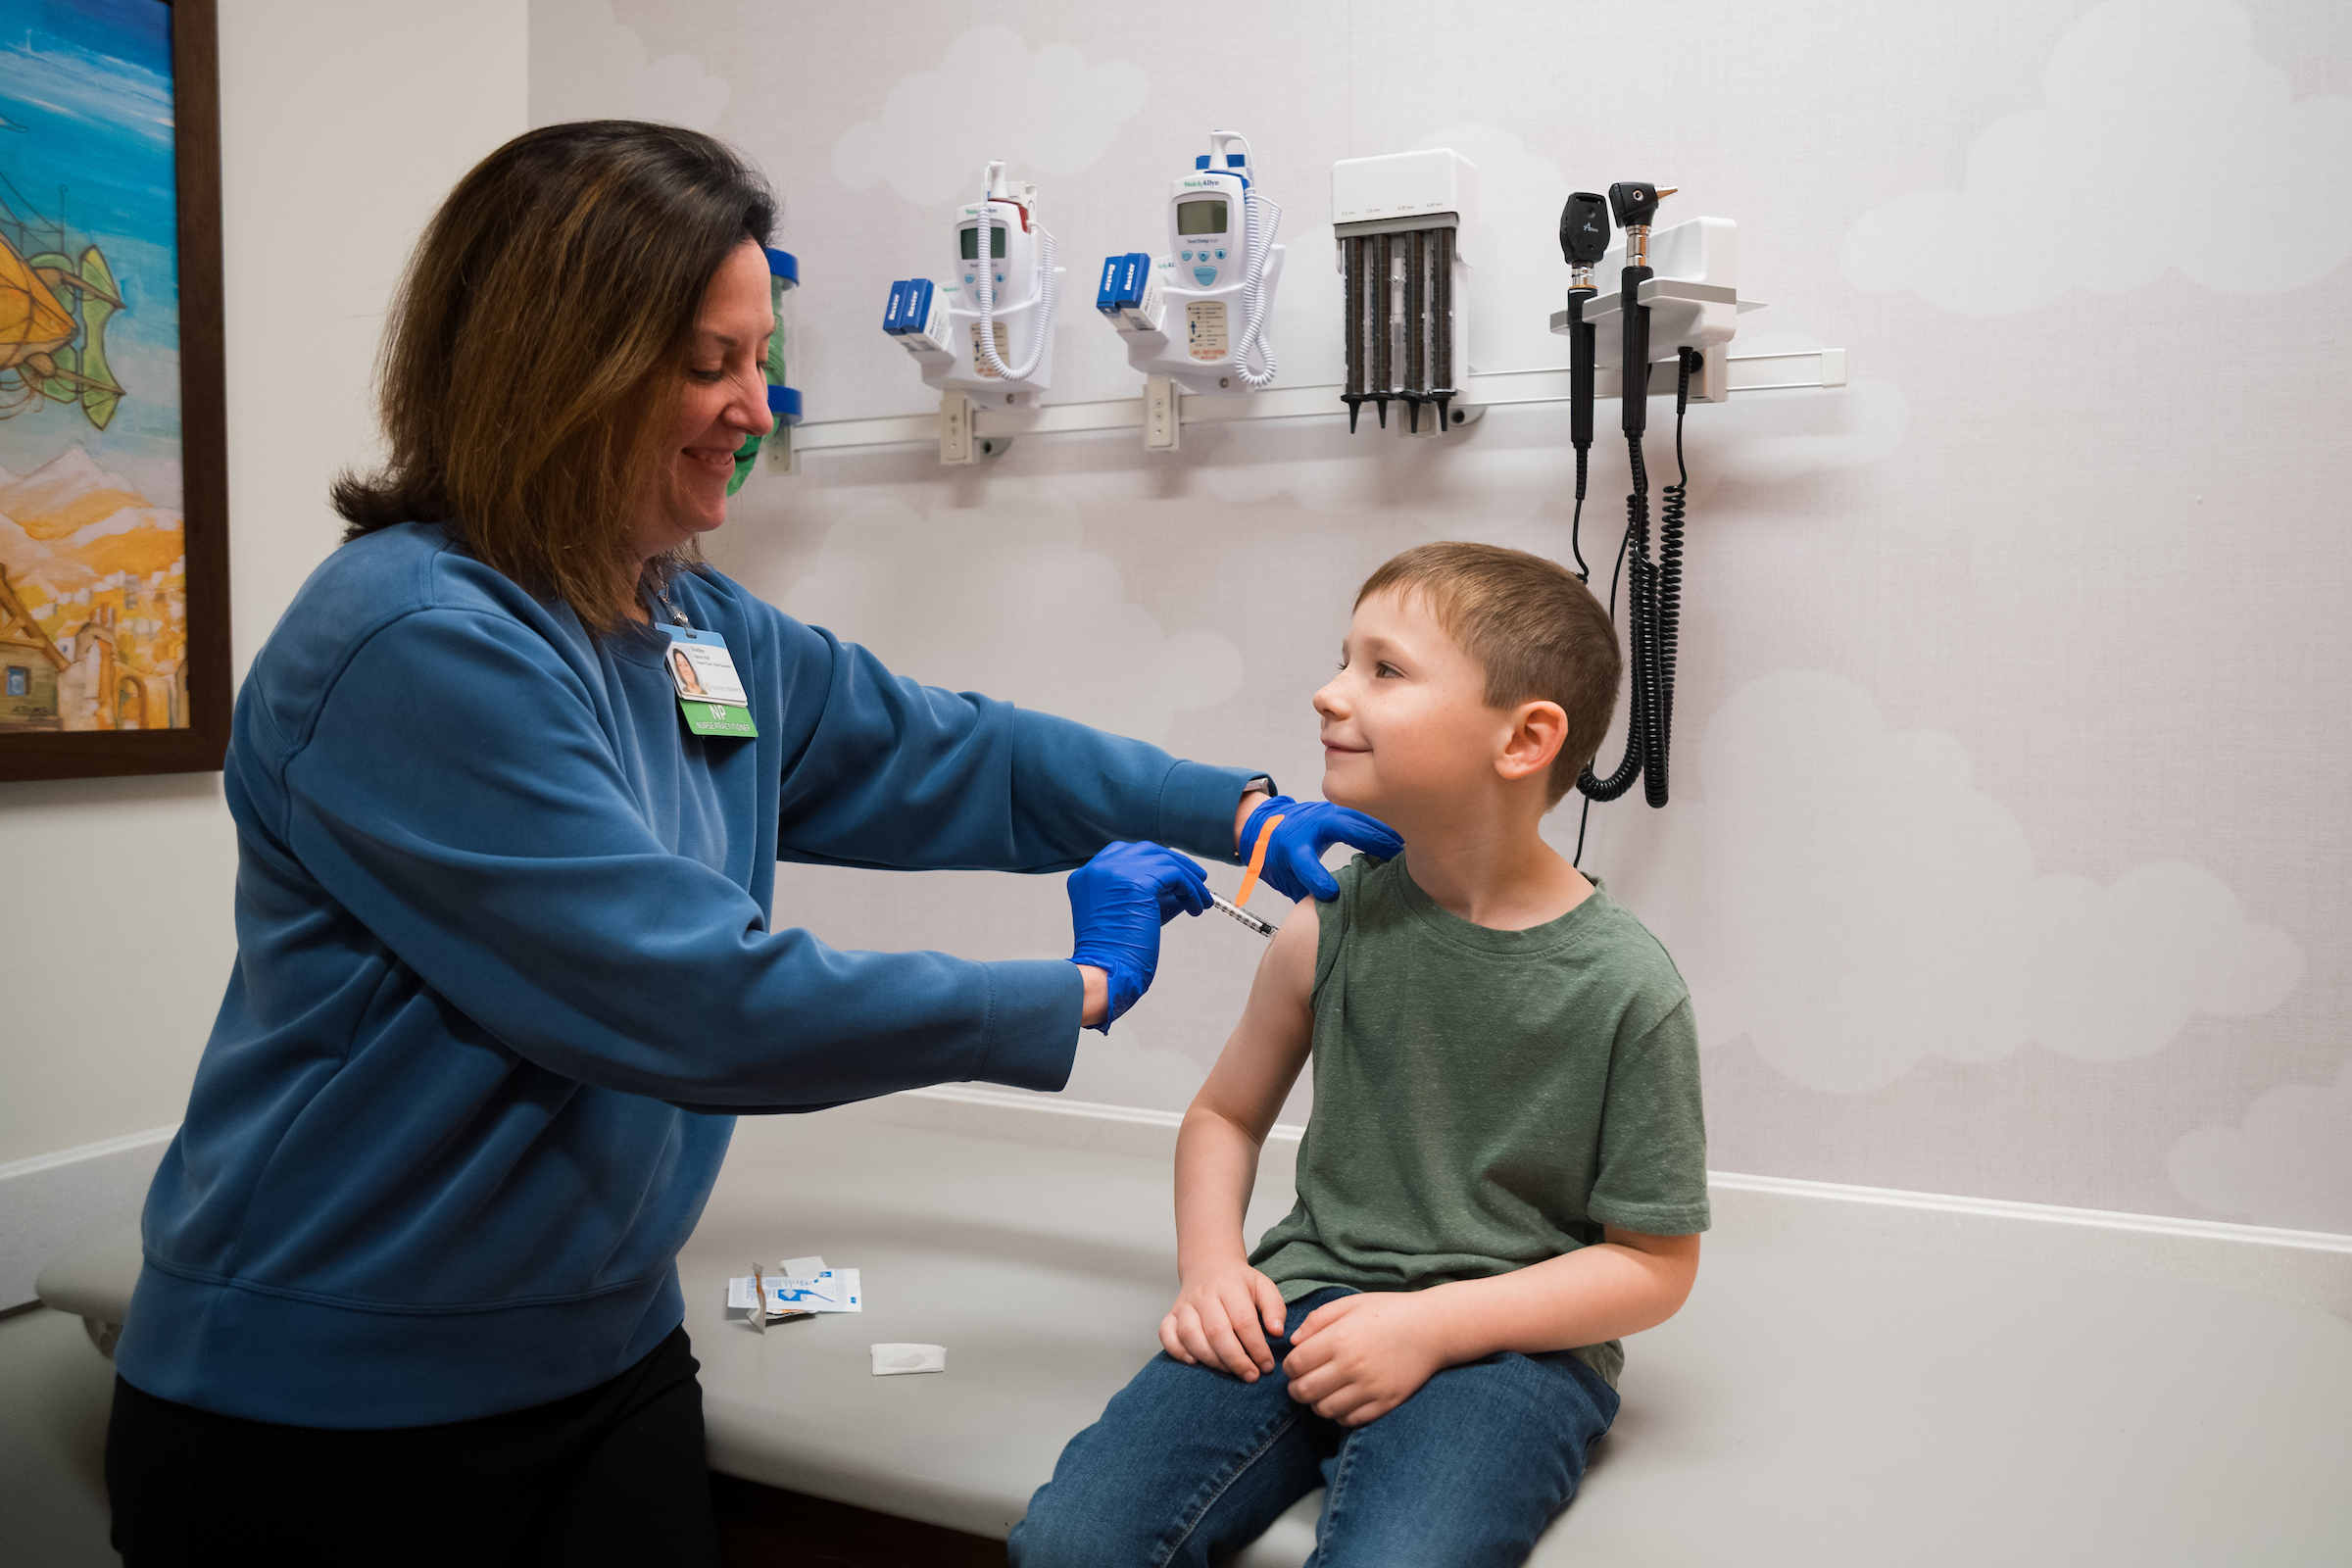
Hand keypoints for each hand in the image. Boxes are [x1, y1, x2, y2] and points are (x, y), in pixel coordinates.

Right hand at [1067, 841, 1209, 1032]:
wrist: (1104, 972)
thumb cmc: (1115, 954)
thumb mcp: (1127, 915)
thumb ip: (1148, 896)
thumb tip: (1183, 888)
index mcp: (1087, 876)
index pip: (1124, 853)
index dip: (1153, 862)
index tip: (1174, 874)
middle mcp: (1098, 868)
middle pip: (1145, 850)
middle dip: (1175, 863)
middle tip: (1197, 879)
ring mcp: (1115, 871)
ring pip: (1164, 860)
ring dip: (1189, 879)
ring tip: (1202, 899)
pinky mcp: (1137, 880)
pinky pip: (1175, 874)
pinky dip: (1191, 888)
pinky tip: (1196, 907)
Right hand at [1160, 1260, 1288, 1382]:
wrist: (1209, 1266)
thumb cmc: (1238, 1283)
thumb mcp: (1263, 1286)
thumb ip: (1275, 1307)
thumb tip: (1277, 1332)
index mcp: (1230, 1286)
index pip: (1244, 1321)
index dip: (1257, 1347)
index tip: (1267, 1365)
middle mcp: (1204, 1295)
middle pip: (1217, 1332)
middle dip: (1236, 1359)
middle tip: (1251, 1375)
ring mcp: (1184, 1305)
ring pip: (1190, 1335)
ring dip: (1211, 1359)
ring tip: (1229, 1371)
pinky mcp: (1171, 1314)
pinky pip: (1166, 1334)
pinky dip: (1177, 1351)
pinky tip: (1194, 1362)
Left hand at [1241, 797, 1403, 901]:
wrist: (1267, 823)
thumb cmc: (1277, 856)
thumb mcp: (1285, 881)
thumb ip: (1306, 897)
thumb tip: (1329, 918)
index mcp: (1292, 846)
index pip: (1304, 862)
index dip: (1317, 879)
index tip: (1332, 894)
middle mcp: (1311, 825)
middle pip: (1345, 828)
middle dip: (1374, 843)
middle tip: (1402, 861)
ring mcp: (1328, 812)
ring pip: (1362, 817)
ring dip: (1387, 831)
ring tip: (1410, 848)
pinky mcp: (1341, 809)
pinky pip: (1366, 814)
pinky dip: (1384, 825)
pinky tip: (1402, 836)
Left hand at [1282, 1291, 1445, 1425]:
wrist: (1432, 1328)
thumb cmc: (1389, 1311)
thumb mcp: (1350, 1304)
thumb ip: (1317, 1320)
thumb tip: (1293, 1342)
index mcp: (1339, 1339)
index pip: (1295, 1364)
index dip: (1288, 1367)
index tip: (1294, 1365)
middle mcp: (1352, 1366)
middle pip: (1304, 1391)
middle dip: (1296, 1388)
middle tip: (1301, 1382)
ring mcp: (1369, 1388)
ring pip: (1324, 1410)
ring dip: (1316, 1403)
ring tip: (1322, 1392)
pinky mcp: (1385, 1403)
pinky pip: (1349, 1420)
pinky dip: (1339, 1414)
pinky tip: (1342, 1399)